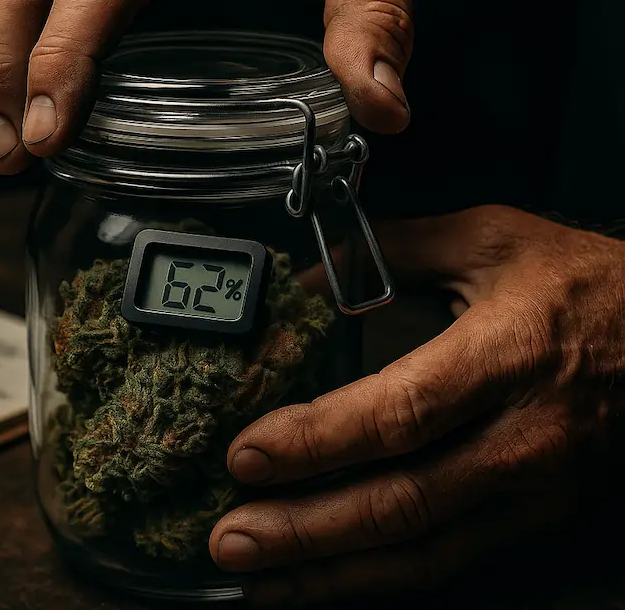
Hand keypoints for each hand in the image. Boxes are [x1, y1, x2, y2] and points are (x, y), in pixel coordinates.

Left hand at [210, 206, 624, 605]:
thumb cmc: (585, 284)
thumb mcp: (489, 240)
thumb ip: (393, 250)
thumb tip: (309, 275)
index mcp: (504, 355)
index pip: (398, 413)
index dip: (318, 441)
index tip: (247, 454)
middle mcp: (520, 437)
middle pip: (401, 500)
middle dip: (306, 528)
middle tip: (229, 538)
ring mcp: (534, 490)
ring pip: (423, 549)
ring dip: (333, 571)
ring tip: (260, 579)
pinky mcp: (539, 517)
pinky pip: (454, 562)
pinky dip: (384, 580)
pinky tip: (331, 582)